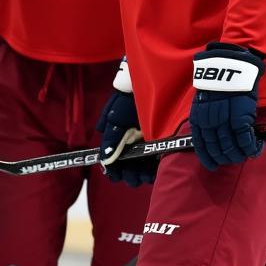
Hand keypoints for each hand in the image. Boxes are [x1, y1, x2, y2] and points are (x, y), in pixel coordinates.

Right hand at [96, 66, 154, 186]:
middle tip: (133, 179)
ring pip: (142, 166)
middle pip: (129, 166)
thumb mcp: (114, 119)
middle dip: (130, 175)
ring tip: (145, 176)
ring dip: (142, 174)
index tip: (115, 177)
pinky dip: (154, 168)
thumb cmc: (127, 101)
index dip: (114, 170)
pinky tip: (154, 171)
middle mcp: (131, 143)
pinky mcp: (160, 142)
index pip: (114, 160)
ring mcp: (145, 143)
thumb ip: (110, 139)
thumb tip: (105, 160)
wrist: (147, 87)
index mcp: (118, 139)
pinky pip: (156, 160)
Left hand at [188, 42, 265, 170]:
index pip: (201, 145)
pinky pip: (246, 141)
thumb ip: (206, 117)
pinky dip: (252, 148)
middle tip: (233, 160)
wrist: (231, 66)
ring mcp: (224, 122)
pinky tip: (256, 148)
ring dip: (239, 155)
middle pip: (217, 149)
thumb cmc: (219, 82)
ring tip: (245, 155)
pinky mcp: (241, 119)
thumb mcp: (204, 100)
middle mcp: (209, 123)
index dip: (207, 158)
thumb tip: (212, 133)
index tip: (213, 166)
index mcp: (198, 118)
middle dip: (226, 158)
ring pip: (231, 148)